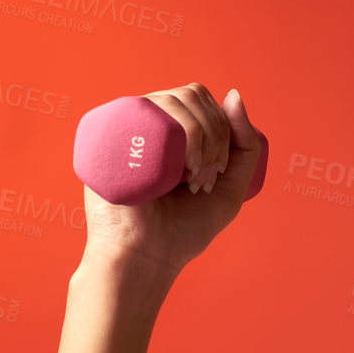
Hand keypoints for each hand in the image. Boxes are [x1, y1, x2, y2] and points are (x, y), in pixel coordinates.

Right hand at [82, 82, 261, 279]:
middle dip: (214, 133)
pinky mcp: (108, 137)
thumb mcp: (230, 189)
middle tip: (205, 176)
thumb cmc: (182, 230)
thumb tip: (233, 94)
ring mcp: (128, 128)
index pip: (204, 101)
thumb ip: (245, 145)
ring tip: (191, 177)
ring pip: (174, 99)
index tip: (217, 172)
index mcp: (173, 133)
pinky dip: (176, 137)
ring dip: (199, 136)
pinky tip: (176, 170)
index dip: (222, 129)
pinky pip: (146, 112)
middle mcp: (150, 126)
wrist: (144, 258)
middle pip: (192, 94)